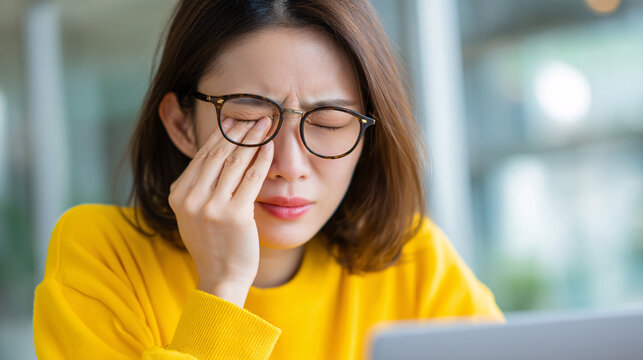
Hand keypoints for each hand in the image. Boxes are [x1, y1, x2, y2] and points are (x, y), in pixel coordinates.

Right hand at [168, 117, 273, 302]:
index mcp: (178, 195)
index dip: (222, 135)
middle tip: (257, 116)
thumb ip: (197, 186)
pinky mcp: (234, 215)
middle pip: (218, 155)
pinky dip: (261, 160)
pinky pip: (251, 179)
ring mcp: (211, 207)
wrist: (221, 277)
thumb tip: (214, 153)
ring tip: (267, 125)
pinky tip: (270, 147)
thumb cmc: (212, 244)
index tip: (237, 120)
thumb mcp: (193, 213)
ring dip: (253, 139)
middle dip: (240, 131)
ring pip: (235, 163)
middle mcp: (190, 199)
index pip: (202, 156)